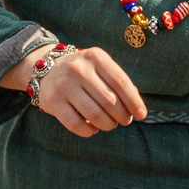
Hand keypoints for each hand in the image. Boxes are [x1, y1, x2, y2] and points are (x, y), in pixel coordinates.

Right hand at [30, 47, 147, 135]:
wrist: (46, 69)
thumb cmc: (84, 72)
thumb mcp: (101, 67)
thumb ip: (118, 83)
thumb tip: (137, 108)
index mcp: (95, 57)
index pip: (120, 82)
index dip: (134, 102)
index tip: (141, 115)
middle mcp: (79, 68)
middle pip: (109, 101)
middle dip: (122, 116)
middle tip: (124, 120)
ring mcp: (64, 85)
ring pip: (94, 114)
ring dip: (107, 125)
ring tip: (110, 125)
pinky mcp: (52, 101)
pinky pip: (76, 124)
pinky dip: (89, 131)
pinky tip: (93, 129)